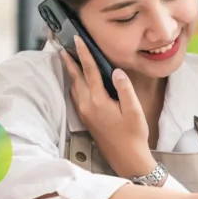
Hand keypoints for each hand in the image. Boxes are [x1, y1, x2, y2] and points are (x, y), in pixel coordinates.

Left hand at [61, 36, 154, 177]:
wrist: (126, 158)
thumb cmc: (133, 135)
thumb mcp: (134, 110)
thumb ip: (124, 89)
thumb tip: (116, 71)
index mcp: (99, 101)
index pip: (89, 71)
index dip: (83, 54)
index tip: (77, 40)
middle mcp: (87, 105)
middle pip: (75, 78)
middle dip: (70, 61)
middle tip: (63, 46)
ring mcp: (84, 113)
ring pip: (74, 87)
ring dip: (70, 72)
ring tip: (68, 59)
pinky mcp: (86, 119)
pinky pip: (76, 96)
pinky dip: (74, 84)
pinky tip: (77, 82)